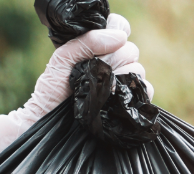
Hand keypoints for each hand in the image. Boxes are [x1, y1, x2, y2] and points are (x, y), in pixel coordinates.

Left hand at [0, 14, 151, 161]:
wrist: (48, 124)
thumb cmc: (50, 92)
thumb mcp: (62, 60)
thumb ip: (86, 42)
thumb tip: (119, 37)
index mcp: (98, 49)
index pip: (120, 29)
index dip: (118, 31)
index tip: (108, 44)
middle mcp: (113, 64)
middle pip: (131, 50)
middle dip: (116, 59)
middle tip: (97, 73)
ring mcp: (122, 85)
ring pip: (139, 70)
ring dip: (123, 77)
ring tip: (103, 90)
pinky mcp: (127, 105)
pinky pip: (146, 92)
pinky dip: (136, 93)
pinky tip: (118, 98)